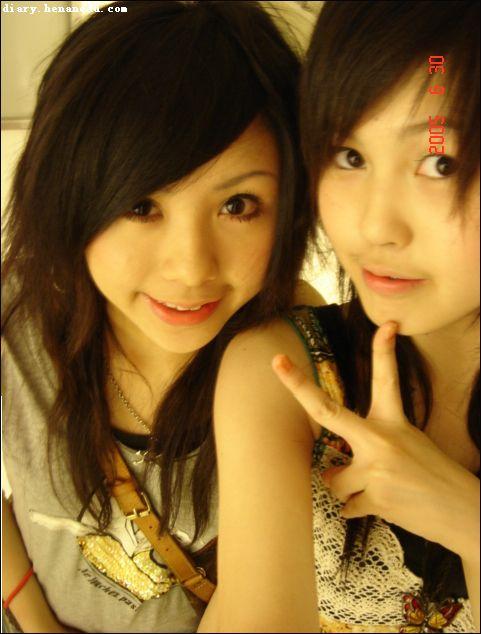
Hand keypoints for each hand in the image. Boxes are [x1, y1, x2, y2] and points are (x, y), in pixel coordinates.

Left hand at [272, 322, 479, 558]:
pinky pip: (346, 506)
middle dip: (297, 385)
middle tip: (276, 361)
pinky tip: (385, 506)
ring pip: (334, 480)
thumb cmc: (431, 477)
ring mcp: (377, 466)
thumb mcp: (407, 446)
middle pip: (326, 409)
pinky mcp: (376, 496)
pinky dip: (358, 509)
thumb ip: (364, 451)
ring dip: (347, 490)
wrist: (464, 512)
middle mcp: (382, 438)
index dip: (383, 349)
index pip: (386, 378)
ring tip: (377, 490)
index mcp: (394, 420)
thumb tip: (327, 472)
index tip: (386, 324)